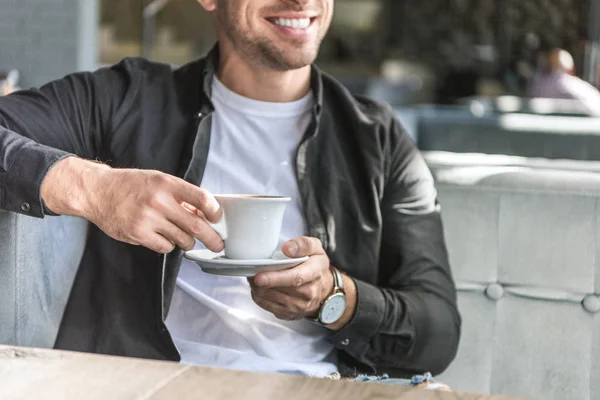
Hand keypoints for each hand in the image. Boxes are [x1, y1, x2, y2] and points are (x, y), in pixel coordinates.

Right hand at [41, 157, 223, 253]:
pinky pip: (165, 247)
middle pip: (196, 225)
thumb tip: (203, 213)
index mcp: (167, 183)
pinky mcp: (137, 234)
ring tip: (184, 238)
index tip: (217, 218)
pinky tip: (162, 237)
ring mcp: (148, 218)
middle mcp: (159, 200)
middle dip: (212, 238)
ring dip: (187, 242)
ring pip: (182, 239)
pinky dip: (168, 245)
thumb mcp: (157, 181)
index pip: (201, 198)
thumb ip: (179, 196)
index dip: (214, 211)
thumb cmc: (130, 185)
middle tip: (218, 245)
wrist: (97, 191)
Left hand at [249, 237, 333, 320]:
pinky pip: (267, 306)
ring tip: (254, 277)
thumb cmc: (316, 266)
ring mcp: (298, 307)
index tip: (259, 276)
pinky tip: (259, 287)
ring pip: (270, 299)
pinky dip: (259, 296)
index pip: (295, 278)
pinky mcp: (288, 314)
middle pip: (280, 290)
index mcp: (315, 273)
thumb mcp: (316, 248)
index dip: (275, 278)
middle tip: (251, 272)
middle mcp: (308, 293)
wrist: (325, 289)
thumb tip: (287, 248)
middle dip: (261, 282)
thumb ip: (303, 244)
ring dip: (257, 288)